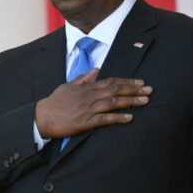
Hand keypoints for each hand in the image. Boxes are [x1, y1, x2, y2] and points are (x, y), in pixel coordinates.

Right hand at [35, 69, 152, 137]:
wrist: (42, 116)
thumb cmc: (54, 101)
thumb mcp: (68, 86)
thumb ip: (83, 78)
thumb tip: (96, 70)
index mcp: (85, 87)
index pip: (110, 81)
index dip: (126, 82)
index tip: (140, 82)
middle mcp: (89, 96)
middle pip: (115, 90)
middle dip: (134, 90)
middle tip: (150, 90)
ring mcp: (87, 109)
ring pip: (113, 103)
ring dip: (130, 102)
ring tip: (145, 101)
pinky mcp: (85, 122)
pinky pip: (104, 119)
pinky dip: (118, 118)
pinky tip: (130, 117)